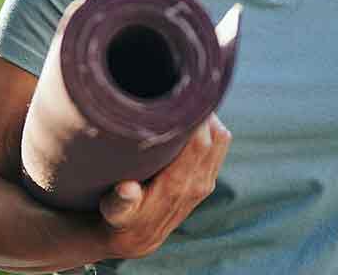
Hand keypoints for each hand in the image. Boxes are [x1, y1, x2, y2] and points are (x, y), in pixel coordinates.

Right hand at [98, 112, 231, 259]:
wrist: (137, 239)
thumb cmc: (123, 218)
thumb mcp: (115, 212)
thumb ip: (121, 201)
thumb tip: (126, 190)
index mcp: (178, 186)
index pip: (201, 143)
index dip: (197, 119)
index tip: (184, 99)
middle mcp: (197, 184)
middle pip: (216, 136)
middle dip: (205, 115)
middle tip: (185, 98)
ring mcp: (205, 182)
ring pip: (222, 140)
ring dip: (210, 123)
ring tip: (188, 109)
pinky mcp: (207, 181)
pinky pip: (220, 148)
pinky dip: (212, 133)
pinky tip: (192, 125)